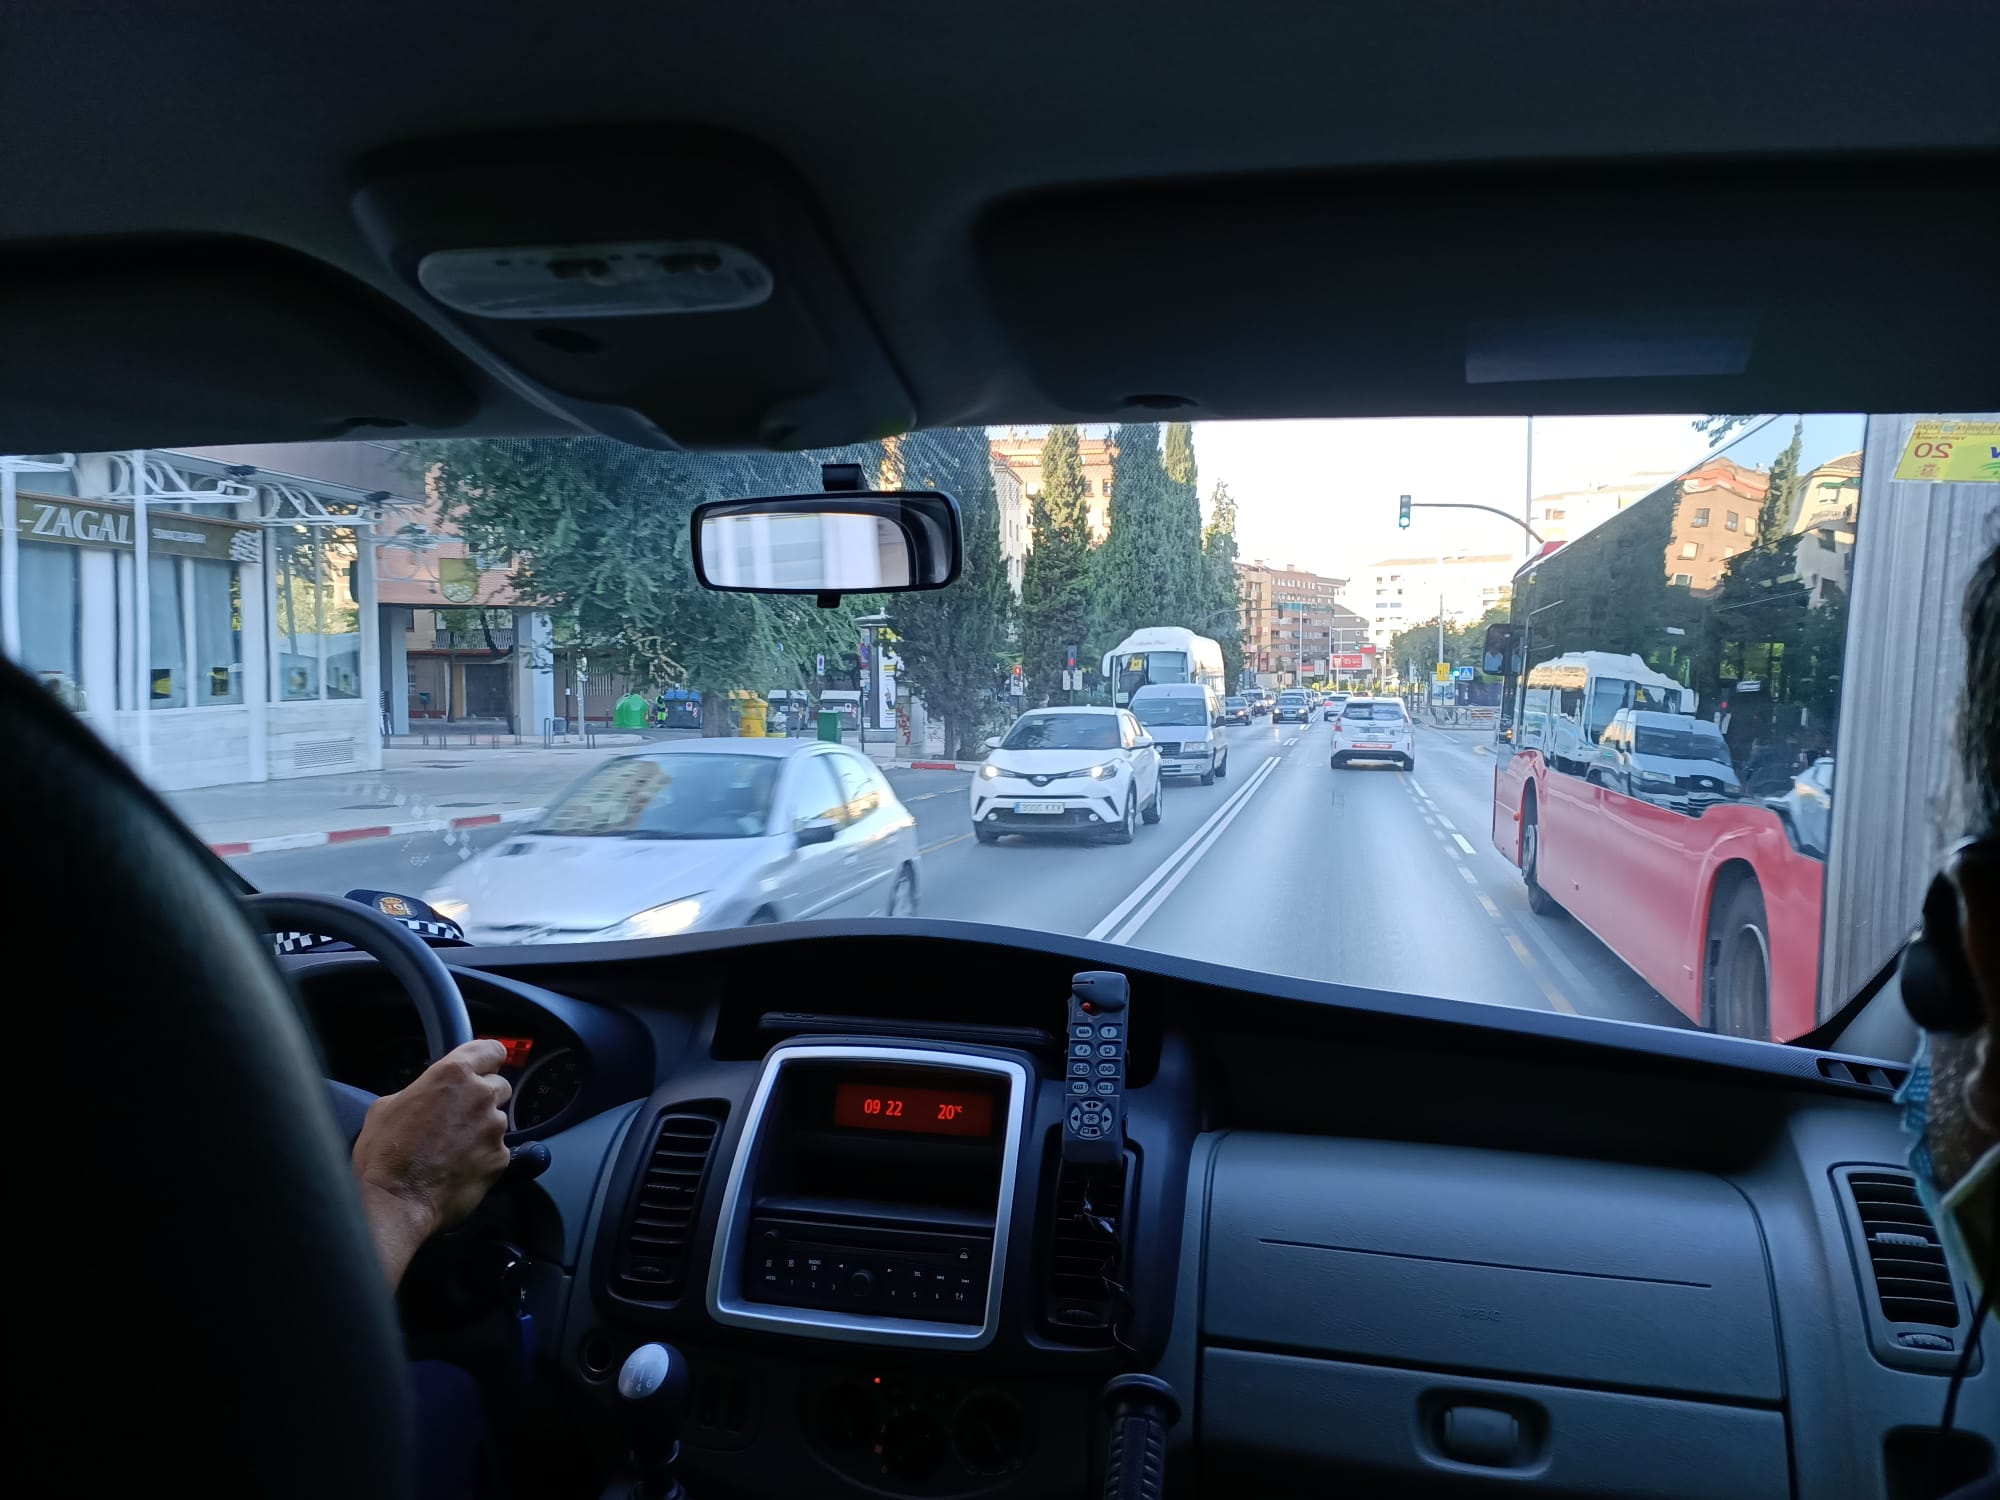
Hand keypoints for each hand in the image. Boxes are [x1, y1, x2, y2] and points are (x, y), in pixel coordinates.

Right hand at [352, 1039, 512, 1286]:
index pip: (491, 1050)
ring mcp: (495, 1128)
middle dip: (483, 1098)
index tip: (482, 1068)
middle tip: (458, 1117)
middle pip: (499, 1086)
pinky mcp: (501, 1159)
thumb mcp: (386, 1106)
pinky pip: (497, 1151)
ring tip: (453, 1150)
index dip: (487, 1059)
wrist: (394, 1202)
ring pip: (497, 1121)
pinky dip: (483, 1157)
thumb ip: (418, 1091)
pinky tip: (459, 1169)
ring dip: (482, 1130)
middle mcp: (481, 1096)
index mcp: (453, 1074)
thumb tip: (427, 1097)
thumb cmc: (383, 1153)